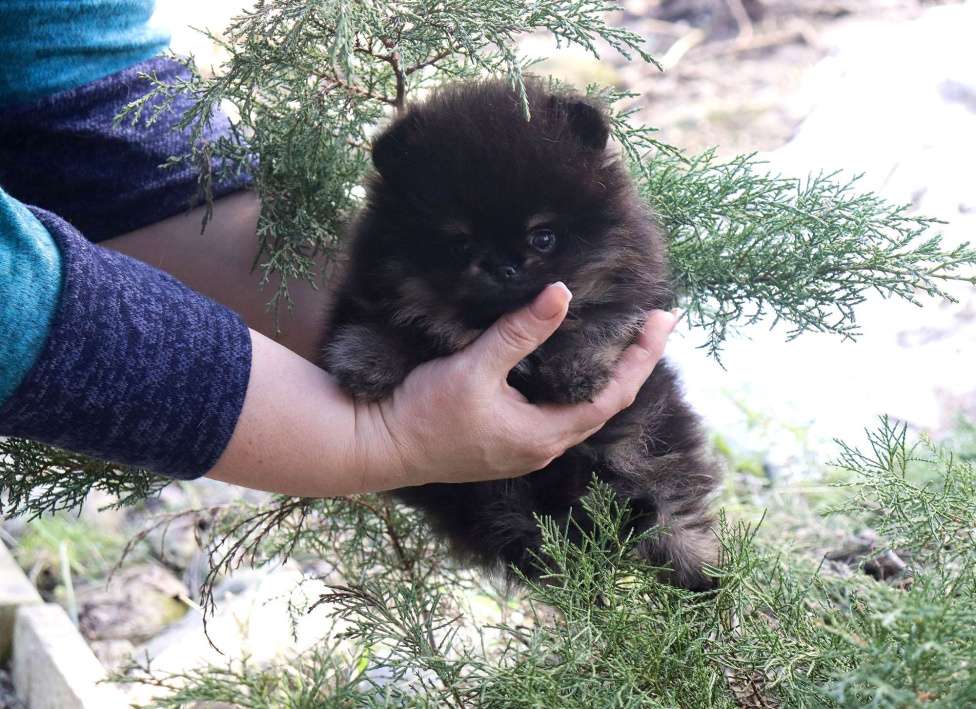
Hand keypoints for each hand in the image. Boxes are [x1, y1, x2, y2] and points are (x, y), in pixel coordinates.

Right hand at [355, 283, 676, 489]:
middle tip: (650, 325)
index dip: (641, 358)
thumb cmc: (425, 414)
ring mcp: (522, 448)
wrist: (378, 446)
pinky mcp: (503, 441)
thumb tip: (561, 295)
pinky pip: (554, 413)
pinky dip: (572, 387)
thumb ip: (519, 333)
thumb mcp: (475, 369)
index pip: (612, 397)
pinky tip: (568, 367)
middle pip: (603, 405)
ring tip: (620, 342)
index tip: (661, 321)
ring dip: (602, 378)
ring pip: (578, 411)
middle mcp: (540, 447)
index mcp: (543, 436)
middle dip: (630, 365)